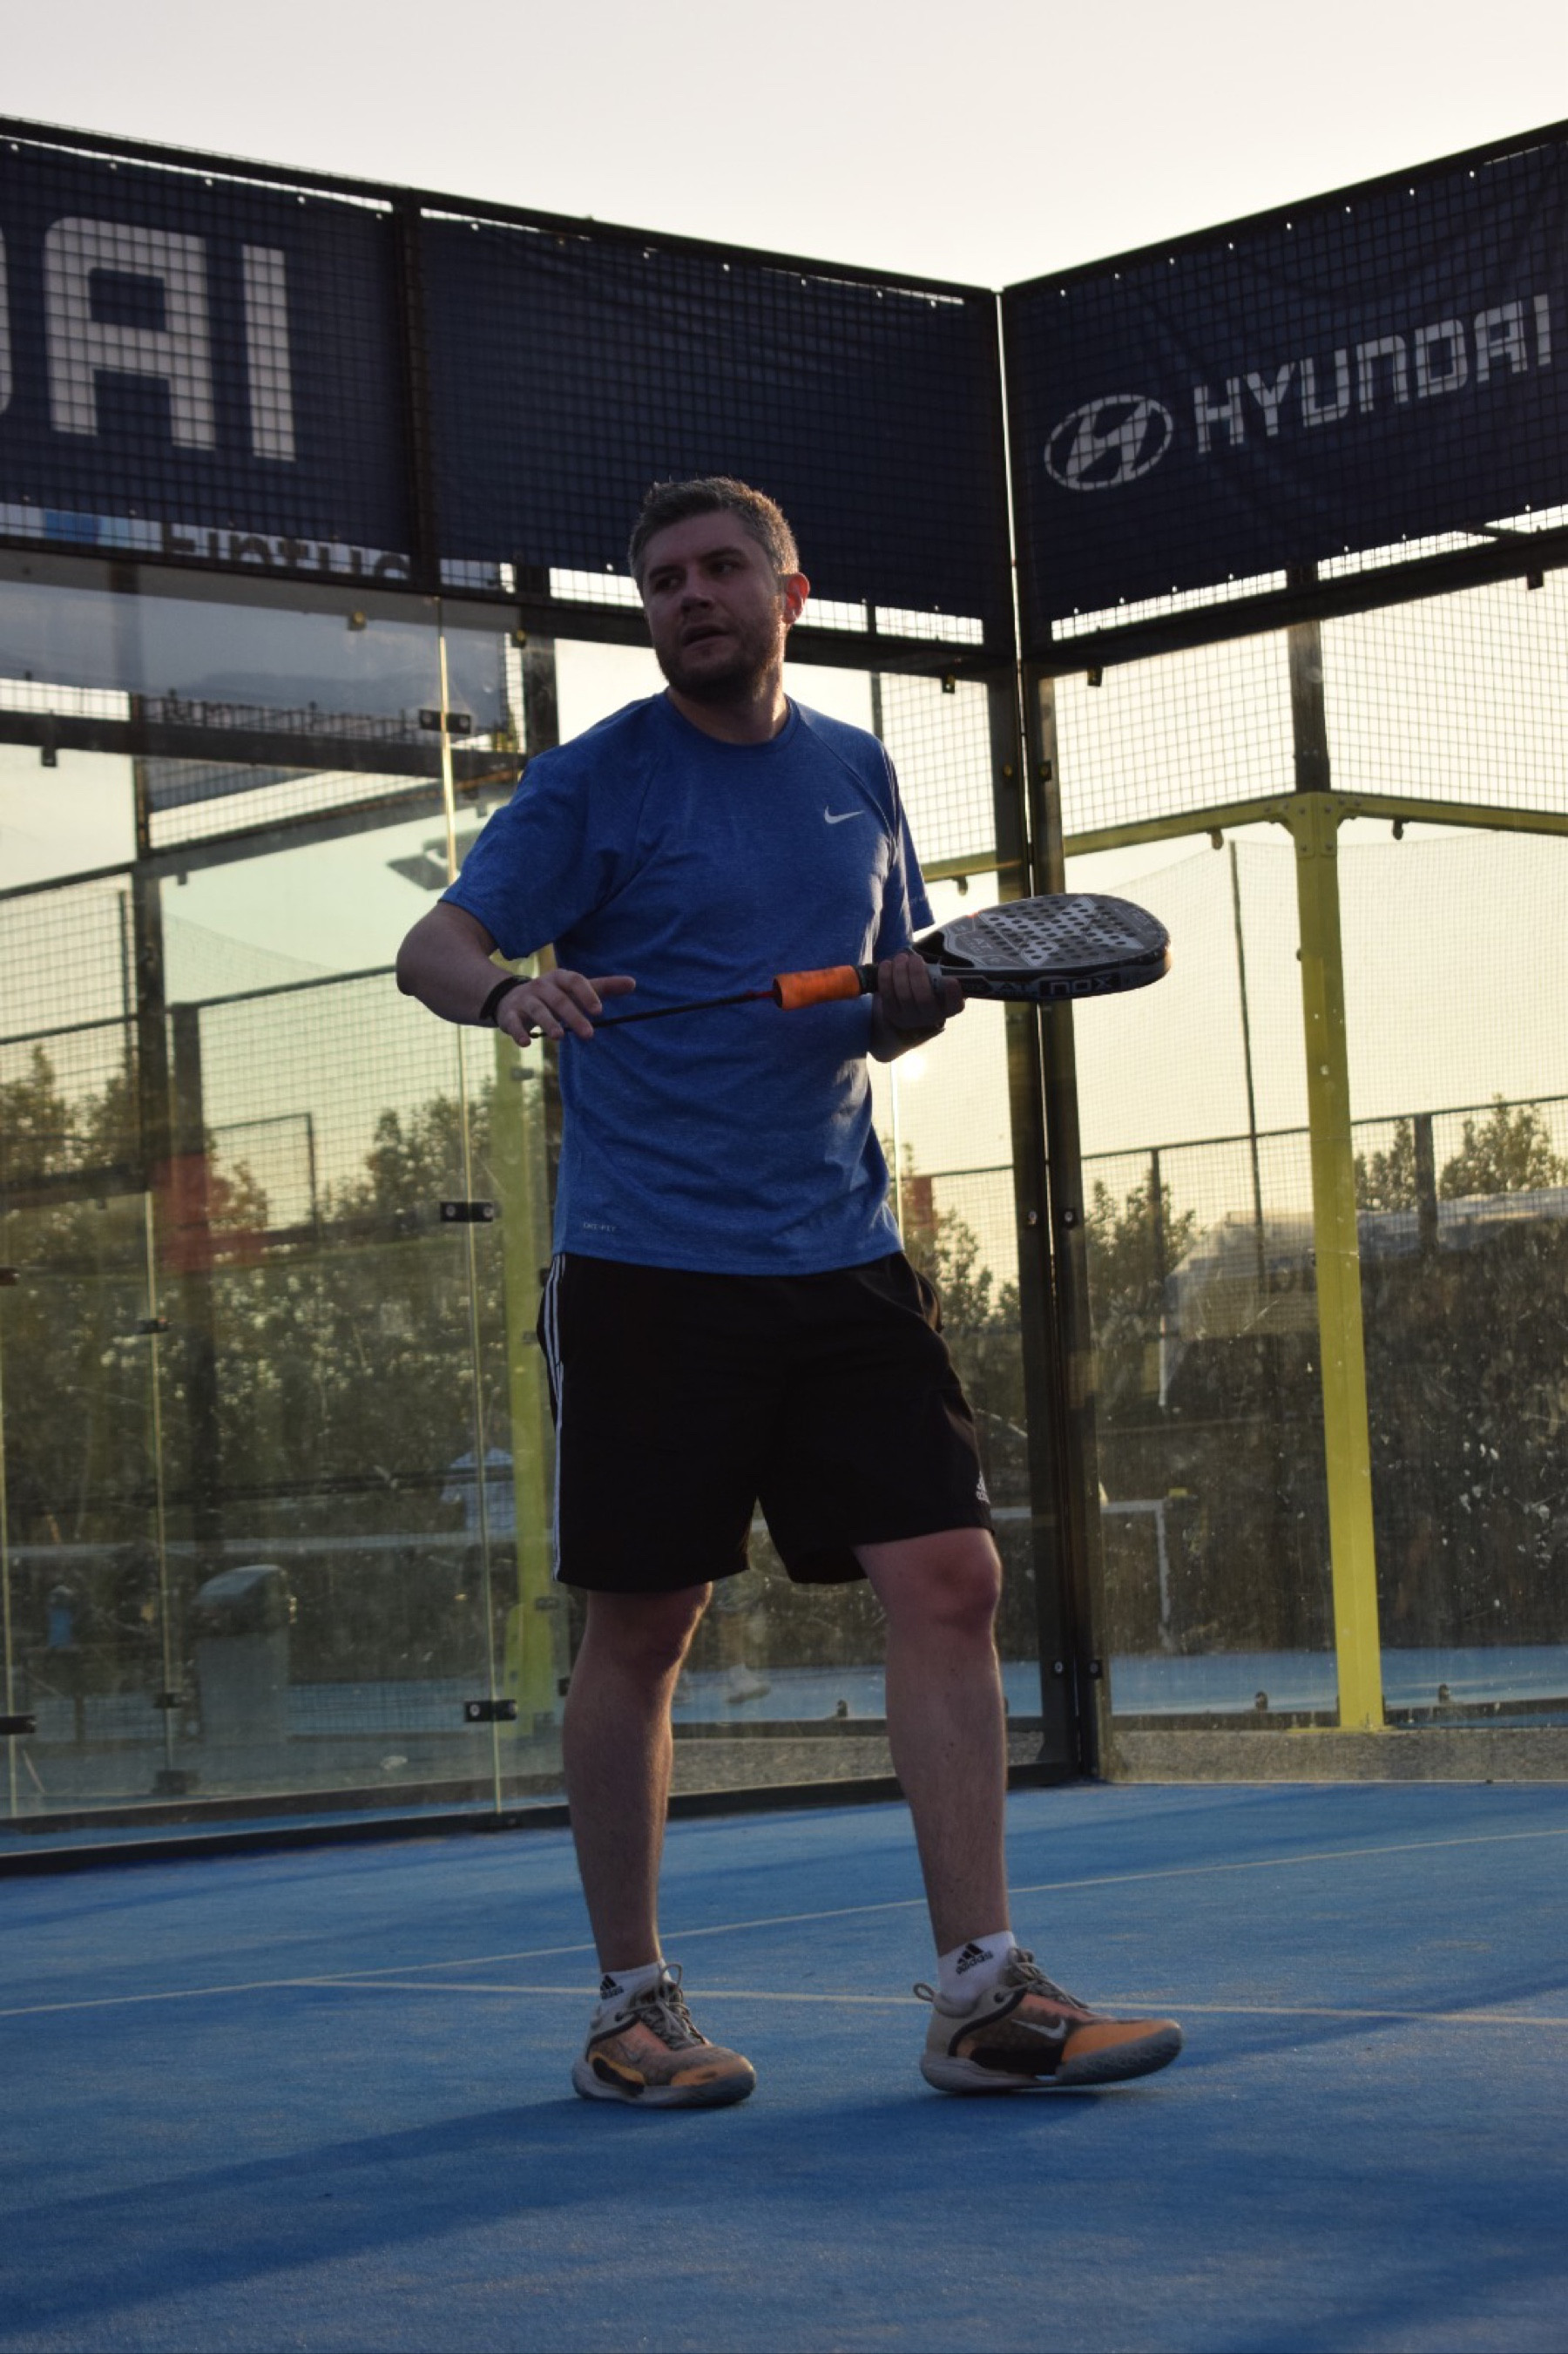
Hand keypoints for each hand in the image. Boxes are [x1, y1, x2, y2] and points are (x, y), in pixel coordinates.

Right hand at [496, 969, 635, 1043]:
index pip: (575, 981)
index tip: (599, 1011)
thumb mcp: (576, 988)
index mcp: (560, 978)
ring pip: (537, 1010)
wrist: (510, 997)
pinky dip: (518, 1032)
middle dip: (573, 1016)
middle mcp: (541, 986)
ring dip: (547, 1023)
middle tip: (589, 1035)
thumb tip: (633, 983)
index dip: (586, 994)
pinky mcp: (509, 1015)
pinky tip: (526, 1043)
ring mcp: (524, 1000)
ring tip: (559, 1037)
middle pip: (558, 1000)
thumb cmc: (553, 995)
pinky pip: (513, 1023)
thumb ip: (603, 987)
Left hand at [874, 951, 963, 1036]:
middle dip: (918, 974)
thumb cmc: (930, 988)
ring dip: (901, 972)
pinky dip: (885, 977)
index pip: (955, 1005)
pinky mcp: (892, 1013)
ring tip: (901, 958)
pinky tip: (887, 964)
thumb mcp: (942, 983)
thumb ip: (942, 973)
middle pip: (924, 998)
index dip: (953, 994)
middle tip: (915, 958)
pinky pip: (887, 994)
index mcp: (949, 1008)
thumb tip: (942, 957)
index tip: (951, 980)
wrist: (911, 1007)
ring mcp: (910, 1017)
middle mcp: (931, 1017)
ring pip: (904, 995)